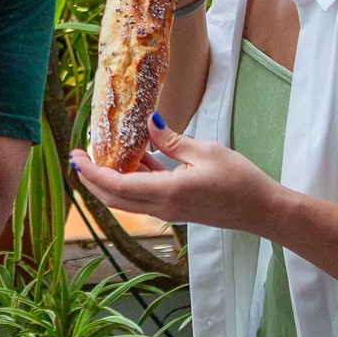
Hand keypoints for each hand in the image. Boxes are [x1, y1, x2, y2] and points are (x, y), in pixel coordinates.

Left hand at [69, 116, 278, 235]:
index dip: (92, 173)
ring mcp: (168, 211)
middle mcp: (162, 207)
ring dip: (108, 181)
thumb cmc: (239, 180)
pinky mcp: (176, 209)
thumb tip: (148, 125)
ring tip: (98, 156)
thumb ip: (172, 141)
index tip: (76, 158)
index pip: (117, 186)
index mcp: (167, 193)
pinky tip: (132, 160)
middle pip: (114, 198)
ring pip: (126, 200)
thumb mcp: (206, 151)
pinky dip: (130, 181)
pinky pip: (143, 197)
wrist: (261, 209)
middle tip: (78, 157)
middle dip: (91, 180)